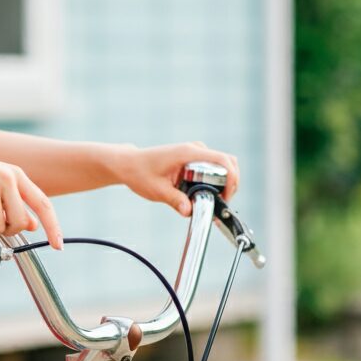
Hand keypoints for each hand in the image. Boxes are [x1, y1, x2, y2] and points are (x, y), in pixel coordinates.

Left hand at [112, 142, 239, 216]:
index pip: (222, 160)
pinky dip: (215, 179)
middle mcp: (193, 149)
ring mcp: (192, 152)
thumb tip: (190, 211)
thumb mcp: (158, 190)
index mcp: (188, 153)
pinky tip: (205, 193)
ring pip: (220, 164)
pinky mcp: (190, 157)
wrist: (128, 164)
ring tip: (214, 198)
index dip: (232, 178)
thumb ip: (175, 200)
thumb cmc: (140, 173)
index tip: (226, 196)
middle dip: (231, 182)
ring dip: (223, 181)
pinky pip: (211, 166)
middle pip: (227, 161)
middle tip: (222, 201)